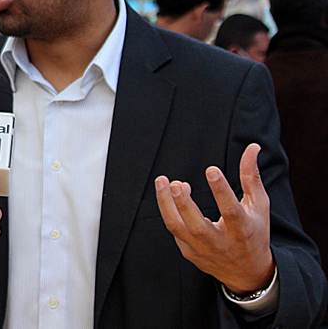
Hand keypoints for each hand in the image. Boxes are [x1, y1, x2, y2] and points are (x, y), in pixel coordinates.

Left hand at [155, 143, 274, 294]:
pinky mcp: (189, 253)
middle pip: (198, 226)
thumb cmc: (254, 232)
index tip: (212, 170)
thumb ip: (252, 177)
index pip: (231, 211)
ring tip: (162, 181)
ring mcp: (203, 250)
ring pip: (178, 229)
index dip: (221, 191)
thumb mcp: (259, 206)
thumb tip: (252, 147)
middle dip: (184, 204)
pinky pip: (175, 231)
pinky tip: (170, 194)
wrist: (248, 272)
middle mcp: (221, 243)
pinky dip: (170, 211)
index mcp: (243, 231)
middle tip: (175, 183)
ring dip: (166, 205)